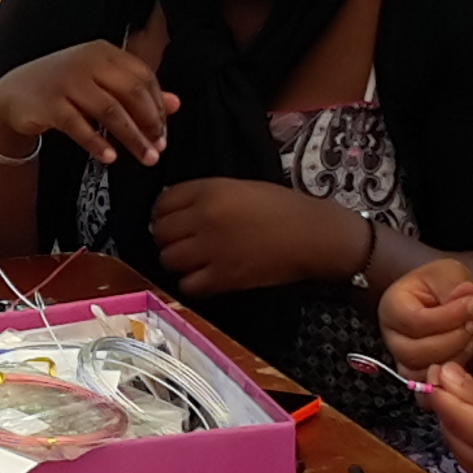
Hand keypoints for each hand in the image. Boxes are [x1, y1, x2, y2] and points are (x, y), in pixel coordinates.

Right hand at [0, 41, 179, 167]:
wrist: (13, 94)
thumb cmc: (62, 88)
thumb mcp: (99, 83)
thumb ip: (136, 91)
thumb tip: (174, 103)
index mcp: (103, 52)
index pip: (143, 77)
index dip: (158, 107)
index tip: (163, 132)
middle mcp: (87, 61)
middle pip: (131, 92)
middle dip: (150, 124)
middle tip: (158, 149)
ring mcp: (67, 81)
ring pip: (110, 110)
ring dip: (132, 137)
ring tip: (144, 157)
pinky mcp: (49, 104)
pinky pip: (79, 125)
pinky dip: (97, 142)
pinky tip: (109, 157)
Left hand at [149, 177, 356, 296]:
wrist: (312, 235)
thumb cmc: (283, 208)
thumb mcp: (240, 187)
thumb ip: (206, 195)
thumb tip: (177, 209)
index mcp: (209, 190)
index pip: (162, 202)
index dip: (162, 213)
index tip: (169, 220)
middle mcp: (204, 217)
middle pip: (160, 232)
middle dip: (167, 238)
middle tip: (181, 242)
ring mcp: (211, 249)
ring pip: (168, 259)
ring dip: (176, 261)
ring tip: (192, 260)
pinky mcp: (223, 277)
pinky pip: (187, 285)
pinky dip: (192, 283)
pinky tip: (204, 277)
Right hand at [378, 259, 472, 371]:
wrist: (453, 305)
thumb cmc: (444, 287)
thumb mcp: (449, 273)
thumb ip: (455, 283)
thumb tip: (466, 295)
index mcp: (392, 307)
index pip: (414, 321)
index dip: (448, 316)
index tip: (472, 304)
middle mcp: (392, 336)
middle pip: (415, 352)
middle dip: (453, 338)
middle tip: (471, 321)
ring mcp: (403, 359)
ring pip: (423, 371)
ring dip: (455, 355)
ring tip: (469, 334)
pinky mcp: (418, 375)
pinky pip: (431, 386)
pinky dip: (452, 372)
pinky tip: (464, 351)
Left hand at [423, 368, 472, 472]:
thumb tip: (442, 378)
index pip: (452, 416)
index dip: (440, 391)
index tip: (436, 370)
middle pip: (452, 437)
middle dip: (446, 409)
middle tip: (449, 380)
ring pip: (461, 454)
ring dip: (457, 428)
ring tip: (465, 401)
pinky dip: (472, 446)